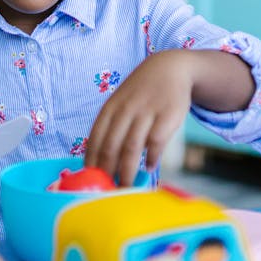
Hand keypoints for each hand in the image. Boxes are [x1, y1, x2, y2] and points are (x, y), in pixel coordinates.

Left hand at [84, 51, 193, 183]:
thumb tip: (99, 162)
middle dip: (107, 172)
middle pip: (111, 147)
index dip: (92, 162)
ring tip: (126, 187)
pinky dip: (151, 157)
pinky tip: (148, 168)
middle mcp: (125, 110)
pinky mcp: (167, 115)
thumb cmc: (141, 93)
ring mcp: (146, 112)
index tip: (90, 181)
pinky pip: (156, 141)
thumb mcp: (121, 103)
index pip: (95, 139)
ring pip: (131, 147)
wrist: (170, 68)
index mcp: (110, 108)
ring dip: (127, 171)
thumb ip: (111, 127)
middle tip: (107, 192)